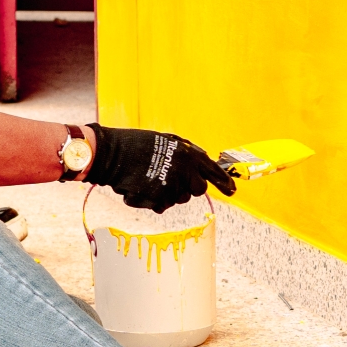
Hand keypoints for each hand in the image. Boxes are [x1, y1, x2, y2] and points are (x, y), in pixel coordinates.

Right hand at [83, 124, 236, 212]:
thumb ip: (187, 153)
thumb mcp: (167, 141)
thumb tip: (202, 162)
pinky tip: (143, 188)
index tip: (233, 190)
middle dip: (188, 187)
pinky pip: (163, 205)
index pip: (213, 170)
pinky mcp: (160, 198)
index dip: (225, 182)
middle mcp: (185, 170)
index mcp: (188, 153)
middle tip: (173, 180)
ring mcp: (172, 185)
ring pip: (179, 198)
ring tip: (151, 179)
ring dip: (169, 193)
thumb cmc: (137, 145)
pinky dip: (154, 200)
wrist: (113, 154)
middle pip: (198, 190)